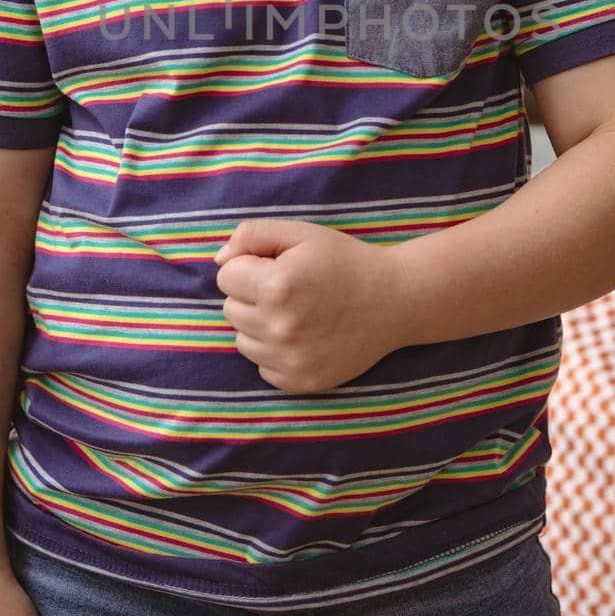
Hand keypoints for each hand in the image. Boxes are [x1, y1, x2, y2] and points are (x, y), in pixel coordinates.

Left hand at [213, 219, 405, 392]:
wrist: (395, 300)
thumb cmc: (345, 261)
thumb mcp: (301, 233)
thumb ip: (252, 235)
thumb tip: (219, 260)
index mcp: (276, 287)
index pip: (225, 276)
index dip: (249, 265)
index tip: (278, 266)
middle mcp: (279, 328)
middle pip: (230, 309)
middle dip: (251, 295)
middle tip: (290, 288)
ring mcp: (290, 360)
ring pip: (243, 340)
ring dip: (260, 324)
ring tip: (296, 312)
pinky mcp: (301, 382)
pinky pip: (263, 367)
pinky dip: (275, 352)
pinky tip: (304, 335)